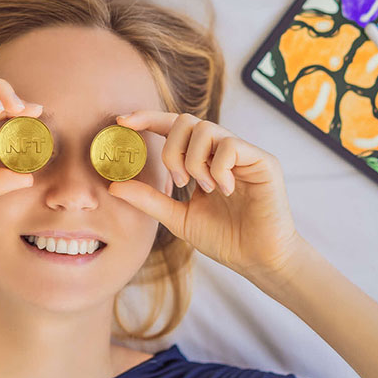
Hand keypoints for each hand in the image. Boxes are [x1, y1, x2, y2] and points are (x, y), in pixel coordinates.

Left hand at [107, 110, 301, 284]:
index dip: (147, 118)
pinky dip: (218, 169)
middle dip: (172, 150)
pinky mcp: (263, 160)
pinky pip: (230, 146)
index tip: (122, 121)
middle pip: (185, 121)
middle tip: (179, 181)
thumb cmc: (223, 238)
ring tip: (205, 189)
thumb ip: (149, 199)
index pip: (172, 127)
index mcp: (202, 159)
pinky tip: (225, 191)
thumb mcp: (178, 217)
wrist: (256, 259)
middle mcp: (222, 150)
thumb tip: (114, 185)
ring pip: (206, 129)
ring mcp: (243, 153)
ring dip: (195, 161)